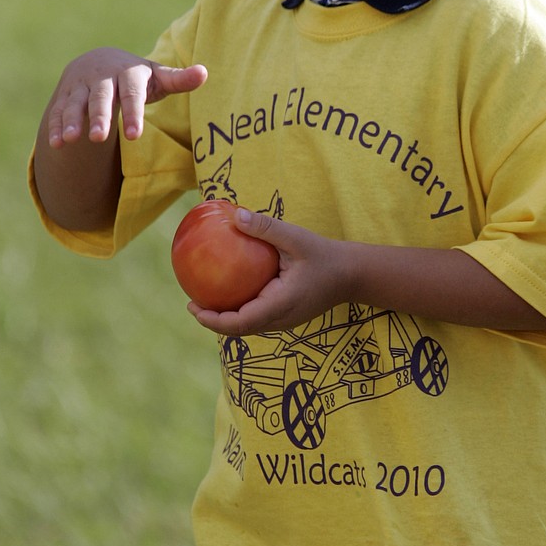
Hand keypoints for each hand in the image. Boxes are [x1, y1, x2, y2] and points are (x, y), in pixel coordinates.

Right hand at [46, 48, 207, 147]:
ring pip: (74, 104)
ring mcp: (81, 86)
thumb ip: (179, 80)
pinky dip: (56, 127)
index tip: (134, 136)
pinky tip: (57, 145)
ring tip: (71, 141)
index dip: (133, 113)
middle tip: (99, 139)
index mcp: (128, 73)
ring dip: (71, 121)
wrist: (99, 60)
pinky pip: (58, 111)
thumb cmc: (137, 77)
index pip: (132, 94)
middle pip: (100, 98)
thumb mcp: (157, 76)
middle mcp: (102, 77)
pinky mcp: (65, 95)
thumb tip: (205, 73)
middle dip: (98, 117)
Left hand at [186, 209, 351, 336]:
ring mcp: (284, 321)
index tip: (194, 308)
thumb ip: (266, 228)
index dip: (213, 321)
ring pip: (249, 326)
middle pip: (240, 330)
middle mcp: (281, 319)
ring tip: (206, 300)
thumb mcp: (296, 238)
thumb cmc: (325, 255)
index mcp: (281, 304)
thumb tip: (236, 215)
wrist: (353, 274)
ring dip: (226, 318)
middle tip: (192, 303)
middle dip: (213, 321)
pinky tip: (231, 291)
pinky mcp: (287, 316)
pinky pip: (258, 317)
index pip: (241, 323)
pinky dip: (241, 310)